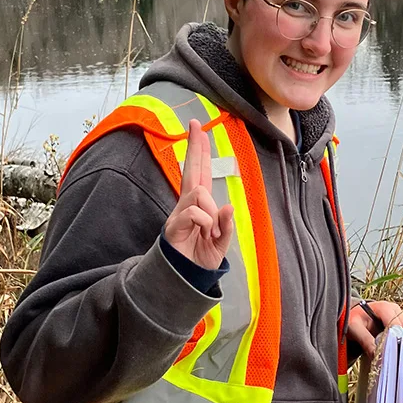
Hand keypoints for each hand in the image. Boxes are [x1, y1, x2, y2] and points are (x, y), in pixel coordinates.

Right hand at [164, 119, 233, 269]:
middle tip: (195, 124)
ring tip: (211, 232)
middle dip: (194, 147)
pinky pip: (194, 212)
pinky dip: (205, 223)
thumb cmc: (202, 258)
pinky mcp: (173, 225)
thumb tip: (228, 207)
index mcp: (200, 205)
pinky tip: (205, 234)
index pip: (201, 173)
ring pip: (199, 192)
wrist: (187, 277)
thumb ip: (226, 225)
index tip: (198, 129)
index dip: (200, 153)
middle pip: (192, 170)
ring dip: (210, 212)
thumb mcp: (222, 242)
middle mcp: (188, 204)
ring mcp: (179, 213)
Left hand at [348, 300, 402, 359]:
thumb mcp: (354, 328)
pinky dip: (401, 346)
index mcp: (385, 307)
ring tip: (385, 350)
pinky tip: (389, 348)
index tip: (383, 353)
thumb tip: (377, 355)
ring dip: (400, 346)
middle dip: (397, 345)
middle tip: (384, 354)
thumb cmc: (354, 319)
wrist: (356, 317)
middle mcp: (397, 311)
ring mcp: (402, 318)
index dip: (391, 341)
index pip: (396, 326)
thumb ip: (365, 340)